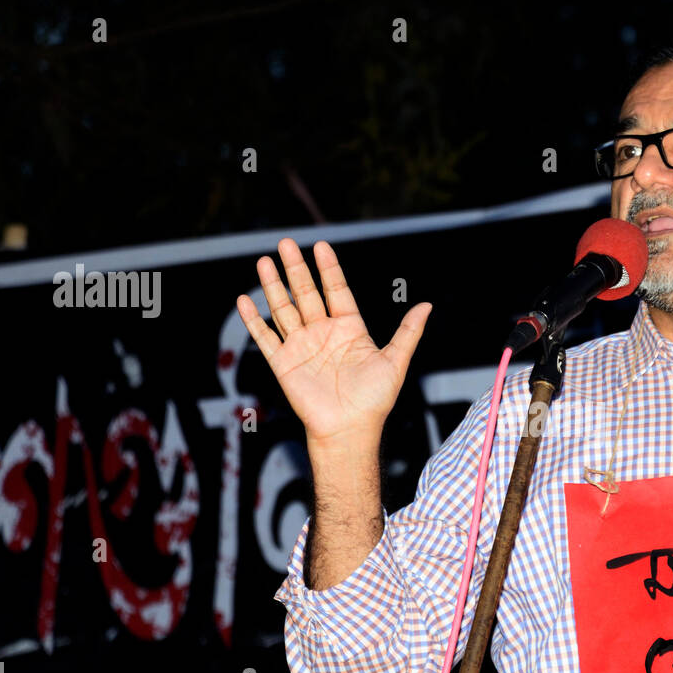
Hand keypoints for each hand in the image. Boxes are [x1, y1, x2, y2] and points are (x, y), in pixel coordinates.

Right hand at [236, 238, 431, 444]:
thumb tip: (427, 306)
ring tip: (265, 261)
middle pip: (306, 294)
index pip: (336, 291)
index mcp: (349, 329)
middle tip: (286, 242)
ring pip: (284, 309)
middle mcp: (323, 334)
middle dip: (296, 269)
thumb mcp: (395, 362)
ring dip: (273, 286)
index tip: (321, 245)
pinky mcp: (284, 363)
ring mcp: (302, 347)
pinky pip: (266, 338)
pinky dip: (254, 320)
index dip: (329, 269)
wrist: (349, 430)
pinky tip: (245, 299)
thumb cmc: (374, 401)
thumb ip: (408, 332)